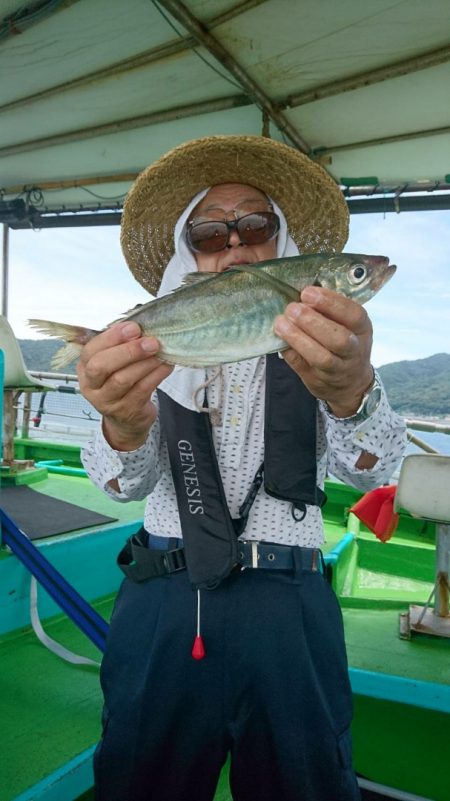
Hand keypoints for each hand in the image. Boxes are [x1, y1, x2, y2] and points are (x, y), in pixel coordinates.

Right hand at [77, 321, 172, 449]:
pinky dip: (156, 375)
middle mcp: (91, 386)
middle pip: (102, 366)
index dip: (112, 337)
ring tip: (160, 352)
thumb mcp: (113, 364)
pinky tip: (165, 365)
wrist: (127, 419)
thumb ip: (120, 346)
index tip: (133, 327)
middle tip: (150, 342)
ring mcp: (108, 402)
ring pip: (123, 379)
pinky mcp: (127, 411)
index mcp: (84, 368)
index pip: (91, 351)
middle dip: (128, 351)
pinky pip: (142, 390)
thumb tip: (140, 326)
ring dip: (145, 363)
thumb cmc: (120, 382)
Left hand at [274, 286, 373, 416]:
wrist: (351, 383)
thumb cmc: (345, 343)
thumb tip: (301, 293)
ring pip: (322, 358)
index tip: (308, 293)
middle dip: (313, 322)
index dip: (331, 303)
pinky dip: (290, 353)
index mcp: (362, 329)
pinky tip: (279, 340)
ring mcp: (338, 369)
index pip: (353, 315)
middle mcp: (354, 351)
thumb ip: (330, 311)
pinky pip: (302, 368)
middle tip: (292, 308)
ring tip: (281, 324)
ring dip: (299, 339)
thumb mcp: (348, 325)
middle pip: (339, 339)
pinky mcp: (318, 381)